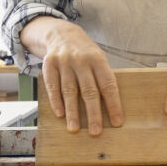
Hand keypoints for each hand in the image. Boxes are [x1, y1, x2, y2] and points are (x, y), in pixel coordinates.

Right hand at [38, 21, 122, 135]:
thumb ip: (102, 78)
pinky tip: (60, 114)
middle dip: (93, 113)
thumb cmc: (85, 52)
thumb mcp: (98, 58)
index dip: (113, 104)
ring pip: (69, 91)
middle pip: (89, 90)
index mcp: (98, 59)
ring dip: (72, 112)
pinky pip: (53, 86)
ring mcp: (64, 61)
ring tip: (74, 128)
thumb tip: (111, 108)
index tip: (117, 122)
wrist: (61, 33)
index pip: (108, 84)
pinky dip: (56, 101)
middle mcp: (81, 60)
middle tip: (95, 131)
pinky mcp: (49, 64)